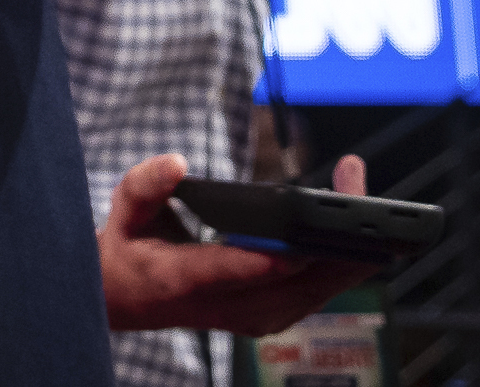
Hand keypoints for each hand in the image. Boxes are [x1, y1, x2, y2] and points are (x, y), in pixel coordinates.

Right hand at [101, 153, 373, 340]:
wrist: (130, 299)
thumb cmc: (132, 249)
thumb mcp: (125, 211)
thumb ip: (147, 184)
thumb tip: (176, 163)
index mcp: (183, 281)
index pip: (228, 273)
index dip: (263, 261)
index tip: (294, 244)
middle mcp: (226, 307)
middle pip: (293, 283)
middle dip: (328, 232)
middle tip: (350, 181)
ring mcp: (253, 317)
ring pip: (316, 290)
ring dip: (345, 242)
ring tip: (354, 185)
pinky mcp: (272, 316)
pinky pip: (318, 292)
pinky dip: (340, 258)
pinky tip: (349, 222)